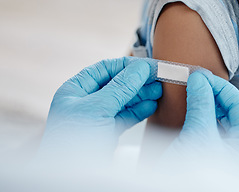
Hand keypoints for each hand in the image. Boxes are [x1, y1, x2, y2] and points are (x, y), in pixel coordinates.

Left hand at [38, 57, 161, 161]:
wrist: (71, 181)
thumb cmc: (72, 146)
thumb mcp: (97, 110)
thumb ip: (120, 88)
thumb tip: (139, 68)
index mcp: (75, 91)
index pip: (105, 69)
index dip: (128, 66)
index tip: (148, 65)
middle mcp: (85, 102)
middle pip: (117, 84)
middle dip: (138, 81)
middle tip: (158, 78)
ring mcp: (97, 118)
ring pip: (124, 101)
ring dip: (142, 95)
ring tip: (159, 91)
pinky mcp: (107, 133)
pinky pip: (126, 117)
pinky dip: (139, 111)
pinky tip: (151, 106)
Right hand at [163, 71, 238, 166]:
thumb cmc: (191, 178)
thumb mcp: (198, 136)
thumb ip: (201, 105)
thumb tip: (200, 80)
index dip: (224, 90)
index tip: (205, 79)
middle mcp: (238, 150)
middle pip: (234, 113)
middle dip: (217, 95)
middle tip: (199, 82)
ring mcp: (223, 153)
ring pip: (222, 120)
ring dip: (209, 104)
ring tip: (194, 92)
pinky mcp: (208, 155)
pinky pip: (210, 128)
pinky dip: (201, 115)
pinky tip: (191, 109)